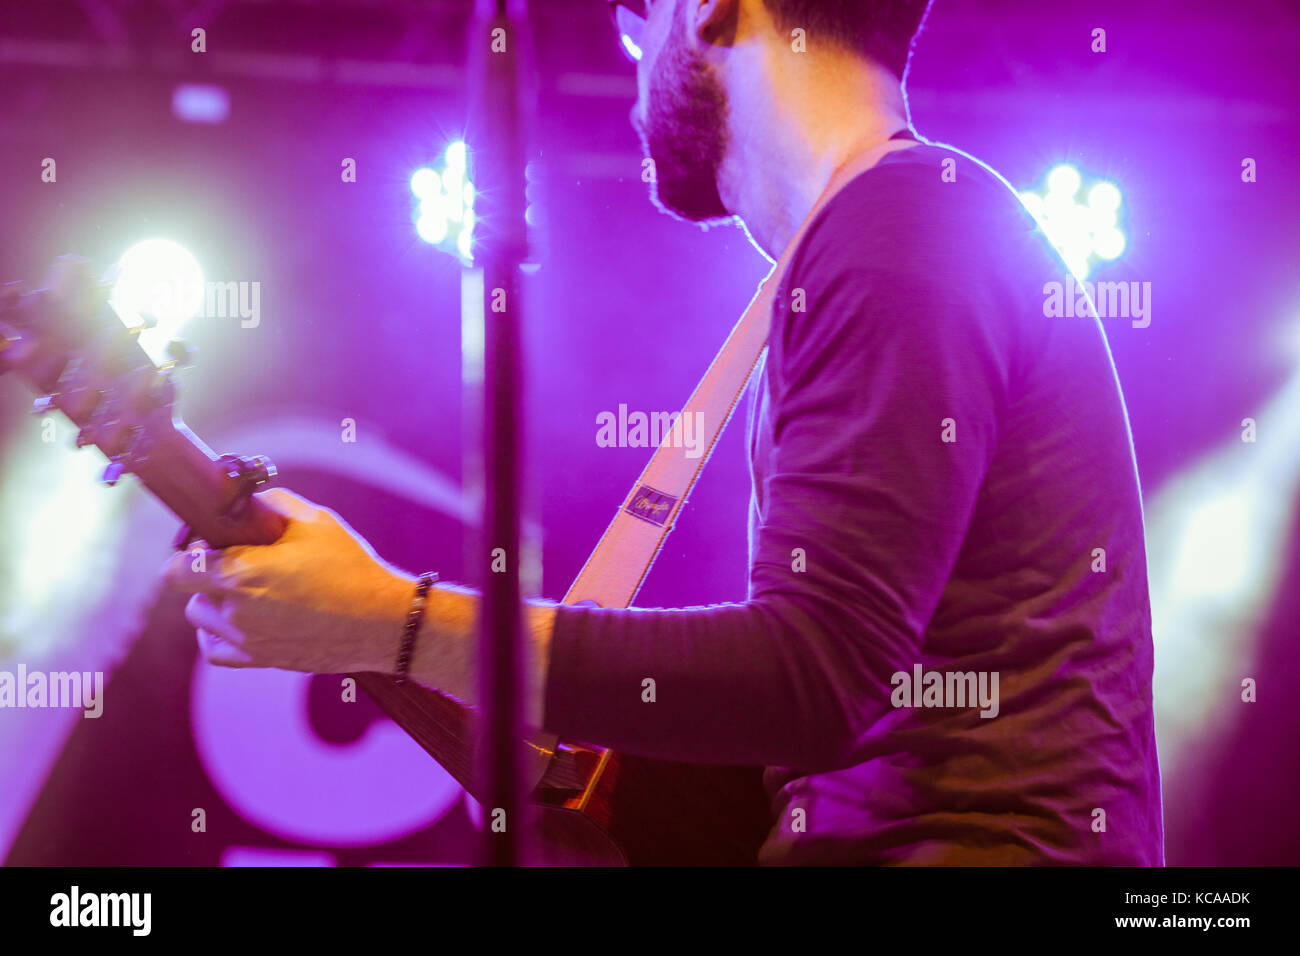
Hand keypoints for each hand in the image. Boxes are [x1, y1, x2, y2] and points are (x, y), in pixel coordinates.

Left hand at [162, 488, 415, 674]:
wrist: (381, 621)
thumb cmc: (351, 568)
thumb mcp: (316, 521)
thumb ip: (272, 504)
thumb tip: (248, 503)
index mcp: (242, 573)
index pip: (177, 570)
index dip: (187, 554)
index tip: (207, 546)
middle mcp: (236, 611)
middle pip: (191, 593)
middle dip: (208, 575)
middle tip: (241, 563)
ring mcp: (247, 640)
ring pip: (202, 621)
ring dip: (214, 603)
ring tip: (248, 590)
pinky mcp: (261, 660)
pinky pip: (216, 650)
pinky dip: (219, 634)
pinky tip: (242, 618)